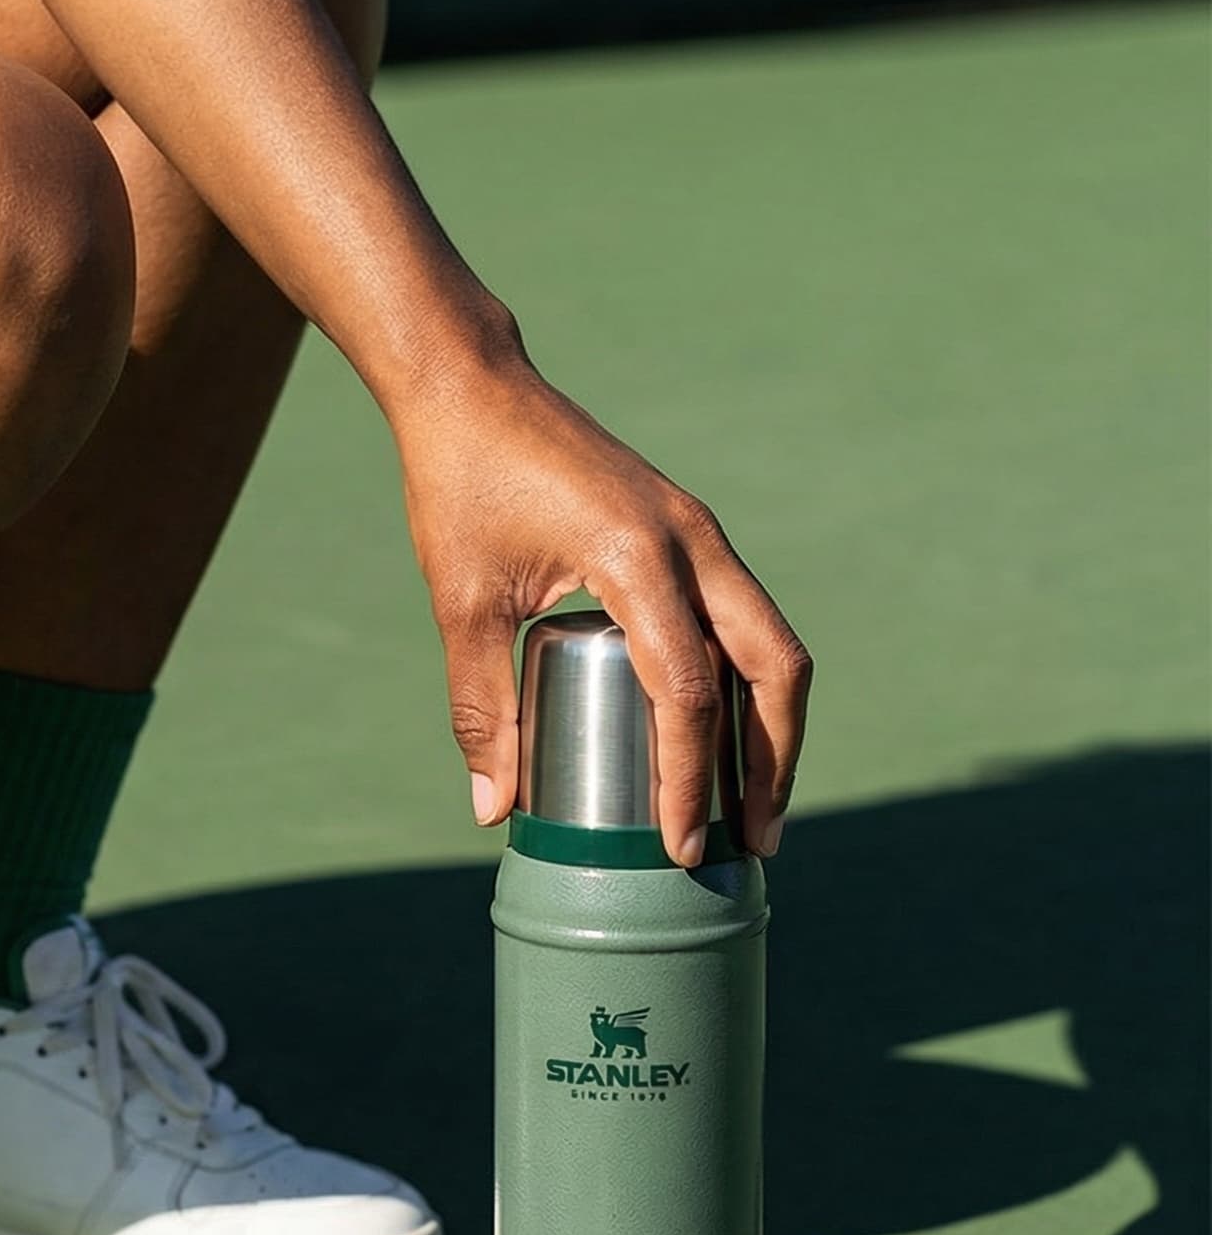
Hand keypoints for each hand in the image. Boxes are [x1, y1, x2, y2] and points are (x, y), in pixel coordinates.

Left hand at [397, 350, 811, 863]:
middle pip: (772, 669)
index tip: (682, 845)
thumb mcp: (462, 605)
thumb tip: (493, 813)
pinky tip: (724, 740)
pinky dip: (747, 686)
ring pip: (771, 644)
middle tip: (753, 843)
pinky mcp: (690, 534)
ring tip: (752, 809)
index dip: (693, 779)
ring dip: (772, 728)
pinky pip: (742, 621)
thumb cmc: (462, 488)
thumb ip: (480, 710)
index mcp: (640, 559)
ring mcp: (700, 534)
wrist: (472, 389)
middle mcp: (693, 543)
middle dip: (772, 764)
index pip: (690, 693)